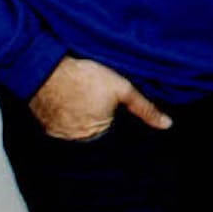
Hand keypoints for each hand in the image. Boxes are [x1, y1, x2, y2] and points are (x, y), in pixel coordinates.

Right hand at [27, 55, 171, 139]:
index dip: (118, 129)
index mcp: (100, 135)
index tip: (113, 116)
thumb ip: (145, 109)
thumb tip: (167, 124)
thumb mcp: (122, 89)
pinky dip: (66, 122)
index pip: (115, 141)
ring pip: (78, 136)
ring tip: (83, 105)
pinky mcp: (46, 129)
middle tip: (96, 107)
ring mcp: (60, 137)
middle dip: (101, 129)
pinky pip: (61, 130)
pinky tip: (69, 107)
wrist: (46, 69)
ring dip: (81, 126)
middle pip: (96, 139)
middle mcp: (78, 142)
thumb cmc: (86, 78)